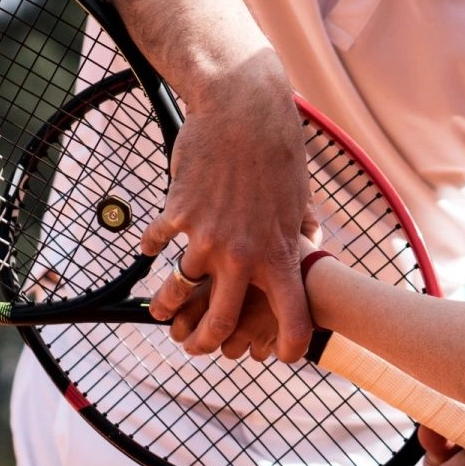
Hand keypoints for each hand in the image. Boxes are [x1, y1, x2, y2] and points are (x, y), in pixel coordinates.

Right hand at [140, 58, 314, 361]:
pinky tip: (152, 249)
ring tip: (162, 310)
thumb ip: (303, 228)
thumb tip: (313, 245)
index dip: (291, 345)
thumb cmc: (277, 148)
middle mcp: (242, 254)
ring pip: (178, 291)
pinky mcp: (177, 213)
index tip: (283, 356)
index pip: (292, 316)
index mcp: (279, 253)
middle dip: (208, 343)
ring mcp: (206, 236)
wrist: (241, 108)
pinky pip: (157, 244)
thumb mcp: (299, 194)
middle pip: (220, 322)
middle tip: (200, 346)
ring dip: (168, 306)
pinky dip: (152, 249)